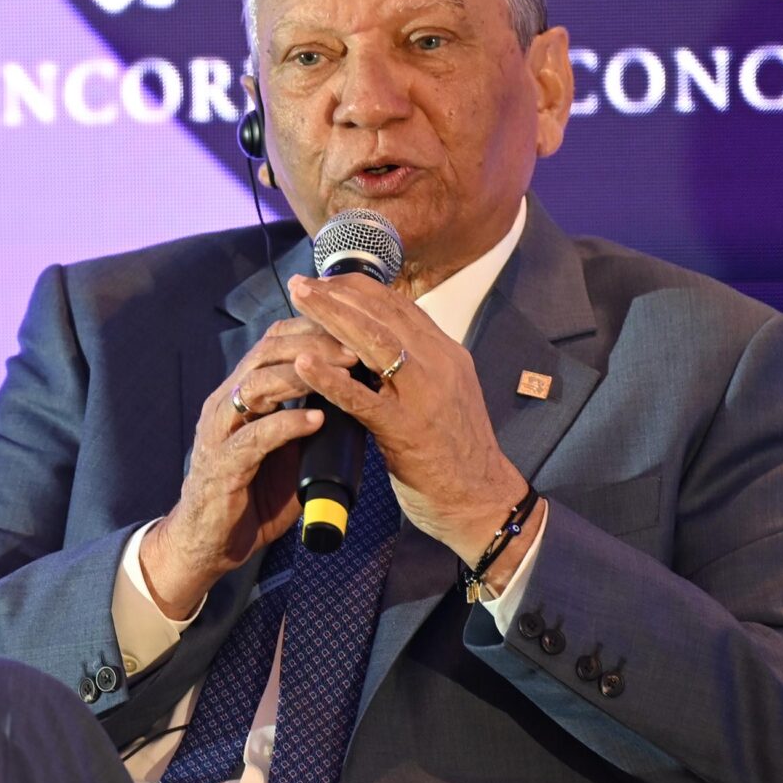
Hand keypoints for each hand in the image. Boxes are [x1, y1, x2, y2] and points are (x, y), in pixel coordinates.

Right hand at [138, 321, 329, 618]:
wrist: (207, 544)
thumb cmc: (249, 496)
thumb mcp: (285, 452)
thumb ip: (309, 426)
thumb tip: (357, 406)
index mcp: (240, 394)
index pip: (273, 342)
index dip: (312, 329)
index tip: (352, 329)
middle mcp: (225, 404)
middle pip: (266, 353)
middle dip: (314, 344)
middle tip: (355, 347)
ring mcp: (219, 433)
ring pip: (256, 385)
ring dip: (303, 376)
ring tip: (344, 374)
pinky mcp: (222, 466)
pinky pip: (254, 437)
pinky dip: (287, 424)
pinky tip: (317, 419)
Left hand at [283, 273, 531, 574]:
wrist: (482, 501)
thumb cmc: (455, 453)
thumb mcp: (443, 394)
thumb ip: (415, 367)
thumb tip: (374, 345)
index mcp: (445, 354)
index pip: (398, 306)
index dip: (357, 289)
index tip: (324, 281)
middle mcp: (438, 364)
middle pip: (382, 314)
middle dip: (337, 294)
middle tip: (300, 283)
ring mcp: (424, 396)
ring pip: (374, 343)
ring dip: (331, 318)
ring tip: (299, 303)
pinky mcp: (406, 430)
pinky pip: (362, 398)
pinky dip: (330, 378)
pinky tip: (303, 364)